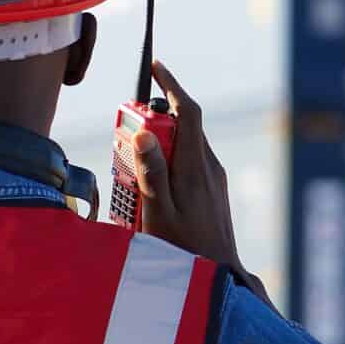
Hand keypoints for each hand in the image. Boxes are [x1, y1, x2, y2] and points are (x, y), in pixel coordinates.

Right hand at [122, 62, 273, 306]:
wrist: (218, 275)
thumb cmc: (184, 248)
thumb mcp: (158, 212)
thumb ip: (150, 172)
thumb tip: (143, 133)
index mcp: (195, 167)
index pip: (188, 112)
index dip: (172, 85)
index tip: (156, 68)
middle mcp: (209, 166)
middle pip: (183, 126)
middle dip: (155, 120)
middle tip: (126, 130)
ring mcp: (215, 178)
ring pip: (186, 145)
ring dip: (160, 143)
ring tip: (133, 166)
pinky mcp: (214, 189)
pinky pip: (190, 163)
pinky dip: (169, 161)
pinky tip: (152, 186)